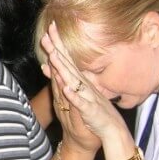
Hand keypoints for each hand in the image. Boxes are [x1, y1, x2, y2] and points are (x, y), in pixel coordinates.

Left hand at [40, 22, 128, 144]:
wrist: (111, 131)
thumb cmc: (93, 112)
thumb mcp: (76, 93)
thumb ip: (63, 79)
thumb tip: (47, 65)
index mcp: (79, 81)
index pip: (66, 60)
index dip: (57, 44)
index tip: (49, 28)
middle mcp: (84, 85)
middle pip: (68, 65)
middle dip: (58, 49)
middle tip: (47, 33)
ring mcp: (87, 97)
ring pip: (73, 81)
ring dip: (64, 69)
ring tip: (54, 56)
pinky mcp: (89, 111)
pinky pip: (81, 103)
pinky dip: (73, 96)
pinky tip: (66, 89)